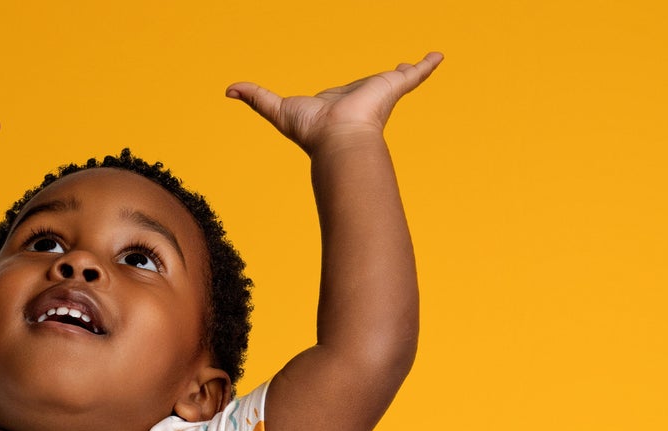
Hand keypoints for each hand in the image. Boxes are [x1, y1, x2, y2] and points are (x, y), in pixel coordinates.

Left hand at [227, 53, 442, 154]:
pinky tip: (438, 56)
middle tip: (394, 76)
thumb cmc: (311, 131)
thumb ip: (255, 98)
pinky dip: (427, 65)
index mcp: (340, 104)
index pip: (346, 94)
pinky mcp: (394, 87)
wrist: (339, 139)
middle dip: (384, 83)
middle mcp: (361, 98)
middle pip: (374, 86)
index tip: (355, 90)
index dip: (349, 91)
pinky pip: (415, 74)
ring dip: (410, 72)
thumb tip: (229, 90)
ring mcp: (379, 93)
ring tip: (424, 62)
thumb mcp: (276, 108)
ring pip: (398, 79)